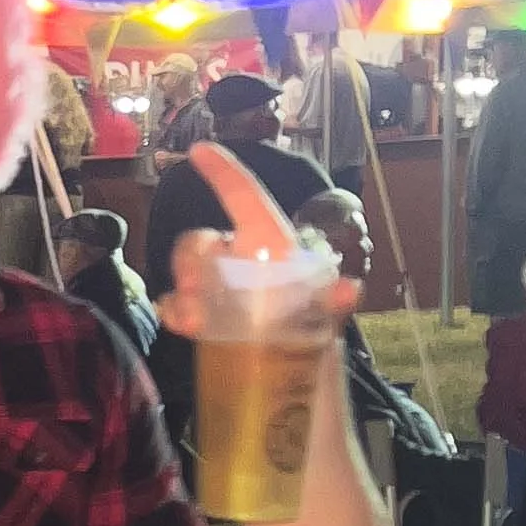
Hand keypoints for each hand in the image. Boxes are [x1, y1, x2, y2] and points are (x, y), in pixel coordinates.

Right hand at [155, 146, 361, 335]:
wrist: (294, 374)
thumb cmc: (311, 332)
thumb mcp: (323, 313)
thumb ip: (332, 299)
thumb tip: (350, 290)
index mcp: (269, 246)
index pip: (244, 197)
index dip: (224, 172)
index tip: (199, 152)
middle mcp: (242, 259)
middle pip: (201, 241)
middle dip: (191, 261)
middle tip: (198, 290)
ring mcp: (220, 286)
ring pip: (187, 272)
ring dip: (184, 292)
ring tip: (195, 322)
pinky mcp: (204, 314)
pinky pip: (177, 301)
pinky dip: (175, 310)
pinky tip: (185, 327)